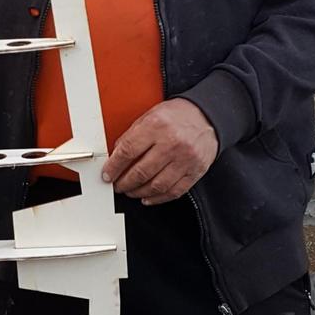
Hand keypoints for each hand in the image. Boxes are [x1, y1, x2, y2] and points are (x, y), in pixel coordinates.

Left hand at [102, 99, 218, 202]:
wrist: (207, 116)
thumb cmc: (177, 115)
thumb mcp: (150, 116)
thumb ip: (132, 135)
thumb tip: (116, 156)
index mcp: (157, 126)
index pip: (127, 151)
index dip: (113, 167)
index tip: (107, 175)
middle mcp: (171, 143)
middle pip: (140, 172)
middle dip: (123, 183)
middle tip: (117, 185)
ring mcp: (185, 159)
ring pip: (156, 185)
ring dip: (138, 192)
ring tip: (131, 191)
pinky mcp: (195, 171)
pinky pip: (174, 191)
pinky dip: (158, 198)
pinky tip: (148, 197)